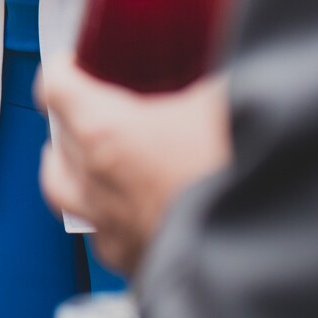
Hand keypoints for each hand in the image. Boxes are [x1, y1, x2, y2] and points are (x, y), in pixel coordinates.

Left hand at [35, 55, 231, 274]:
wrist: (262, 248)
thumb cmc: (237, 174)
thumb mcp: (225, 99)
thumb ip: (208, 72)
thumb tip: (222, 55)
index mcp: (106, 131)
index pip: (55, 86)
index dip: (66, 67)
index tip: (80, 62)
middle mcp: (95, 180)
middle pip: (58, 137)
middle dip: (71, 117)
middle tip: (95, 104)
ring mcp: (109, 226)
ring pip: (64, 191)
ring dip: (73, 170)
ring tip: (91, 158)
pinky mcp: (132, 261)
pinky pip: (100, 235)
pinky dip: (105, 218)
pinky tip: (127, 210)